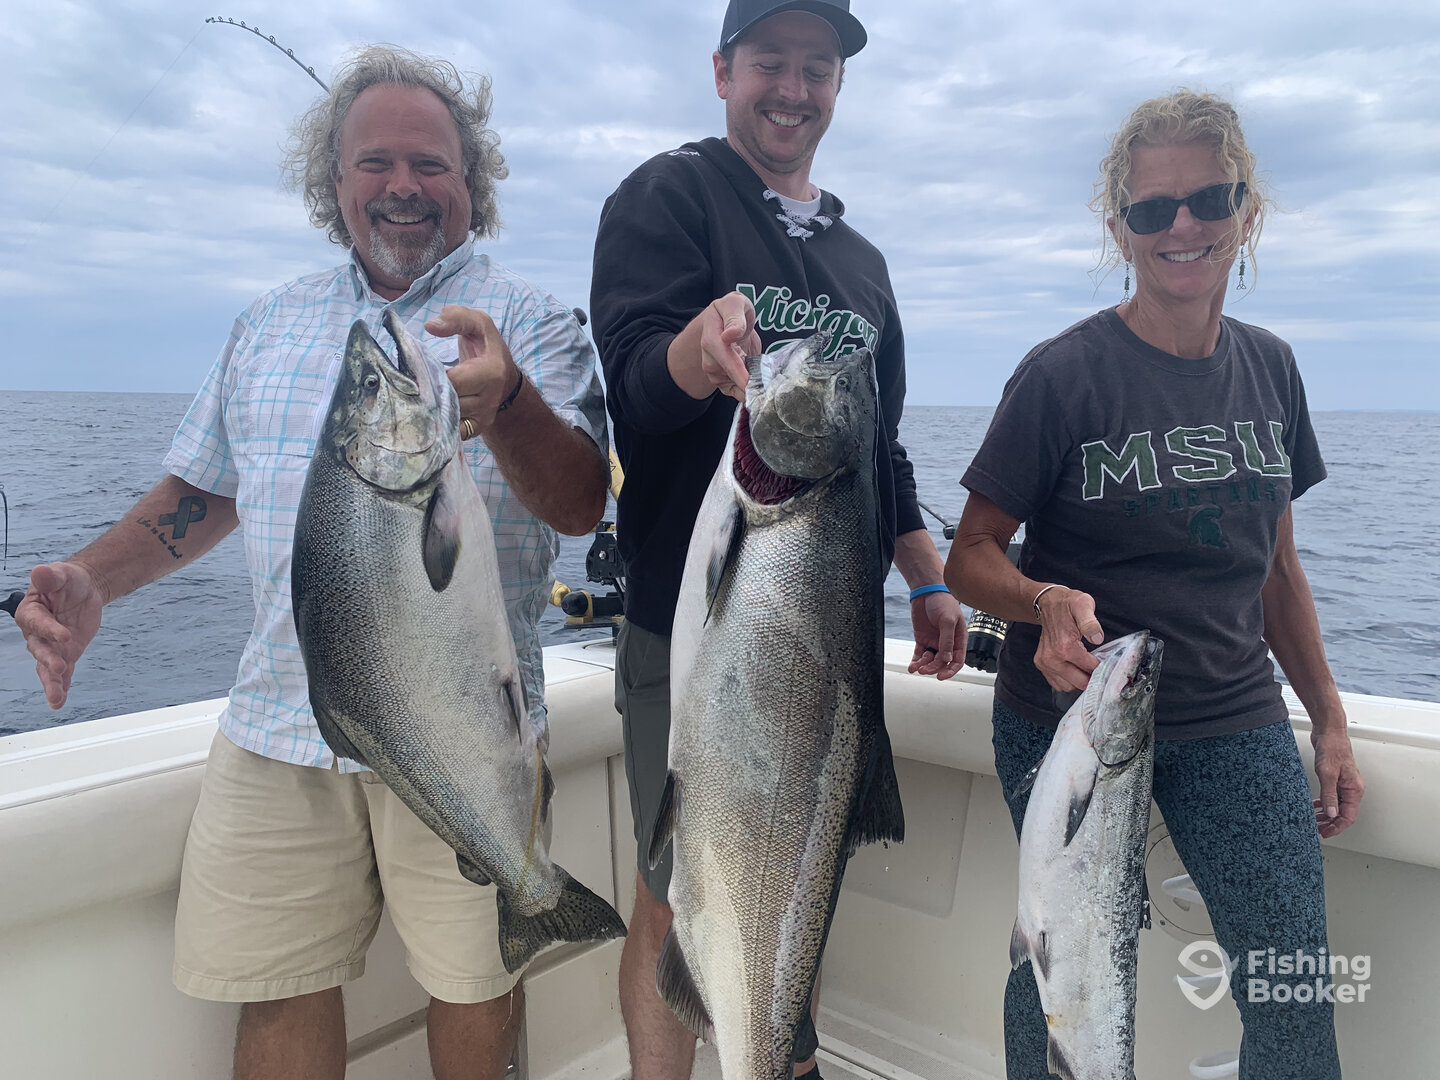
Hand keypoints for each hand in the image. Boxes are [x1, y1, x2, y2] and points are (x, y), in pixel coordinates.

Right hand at [16, 561, 104, 709]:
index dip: (50, 630)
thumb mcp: (62, 573)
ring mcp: (51, 647)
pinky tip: (60, 702)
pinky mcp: (66, 655)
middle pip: (39, 649)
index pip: (37, 623)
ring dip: (51, 682)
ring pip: (47, 667)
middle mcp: (36, 633)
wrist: (83, 590)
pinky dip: (62, 686)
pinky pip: (63, 674)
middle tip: (60, 668)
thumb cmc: (67, 580)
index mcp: (31, 612)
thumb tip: (40, 571)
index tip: (65, 636)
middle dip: (48, 660)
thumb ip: (51, 576)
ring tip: (56, 699)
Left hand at [426, 305, 521, 434]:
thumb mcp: (478, 323)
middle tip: (417, 381)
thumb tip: (430, 326)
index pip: (451, 380)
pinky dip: (439, 422)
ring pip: (447, 417)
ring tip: (424, 392)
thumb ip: (456, 318)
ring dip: (432, 406)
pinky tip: (434, 408)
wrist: (505, 378)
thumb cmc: (486, 347)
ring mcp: (483, 417)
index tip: (421, 367)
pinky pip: (451, 431)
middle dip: (429, 392)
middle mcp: (489, 399)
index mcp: (491, 373)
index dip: (432, 375)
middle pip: (447, 401)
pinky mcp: (476, 429)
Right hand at [671, 292, 760, 401]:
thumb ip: (734, 318)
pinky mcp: (723, 380)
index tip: (751, 384)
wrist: (725, 320)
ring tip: (768, 384)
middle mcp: (710, 359)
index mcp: (712, 341)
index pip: (726, 360)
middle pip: (731, 379)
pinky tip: (760, 387)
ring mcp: (715, 372)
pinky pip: (736, 392)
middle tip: (770, 389)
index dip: (739, 374)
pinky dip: (749, 393)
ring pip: (735, 388)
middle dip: (750, 385)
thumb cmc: (732, 309)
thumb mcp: (735, 304)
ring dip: (752, 388)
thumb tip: (730, 335)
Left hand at [907, 591, 964, 680]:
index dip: (951, 670)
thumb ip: (947, 640)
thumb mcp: (948, 620)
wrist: (926, 591)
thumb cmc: (943, 601)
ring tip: (916, 667)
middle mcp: (947, 642)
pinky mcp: (923, 639)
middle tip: (925, 670)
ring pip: (930, 660)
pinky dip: (916, 661)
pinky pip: (919, 654)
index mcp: (958, 638)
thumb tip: (947, 659)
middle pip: (942, 662)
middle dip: (934, 668)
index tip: (941, 676)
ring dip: (924, 665)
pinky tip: (912, 666)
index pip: (957, 660)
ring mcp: (934, 641)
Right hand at [1032, 585, 1104, 692]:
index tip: (1107, 662)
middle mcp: (1052, 658)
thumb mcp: (1083, 605)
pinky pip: (1057, 684)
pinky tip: (1074, 669)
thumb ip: (1090, 622)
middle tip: (1099, 667)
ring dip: (1079, 681)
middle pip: (1080, 683)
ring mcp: (1044, 663)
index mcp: (1064, 646)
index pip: (1090, 669)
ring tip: (1086, 667)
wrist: (1048, 603)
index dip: (1102, 668)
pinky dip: (1068, 681)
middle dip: (1091, 677)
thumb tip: (1097, 638)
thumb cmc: (1068, 604)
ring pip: (1068, 687)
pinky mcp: (1041, 665)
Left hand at [1312, 727, 1363, 837]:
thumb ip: (1329, 794)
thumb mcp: (1327, 773)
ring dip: (1326, 814)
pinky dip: (1324, 803)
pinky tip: (1315, 806)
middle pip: (1344, 813)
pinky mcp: (1335, 778)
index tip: (1325, 833)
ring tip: (1314, 820)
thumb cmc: (1332, 748)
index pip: (1348, 816)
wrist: (1328, 732)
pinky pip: (1332, 796)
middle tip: (1318, 830)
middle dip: (1331, 823)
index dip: (1337, 827)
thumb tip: (1331, 813)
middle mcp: (1351, 788)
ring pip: (1337, 805)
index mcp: (1354, 789)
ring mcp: (1344, 783)